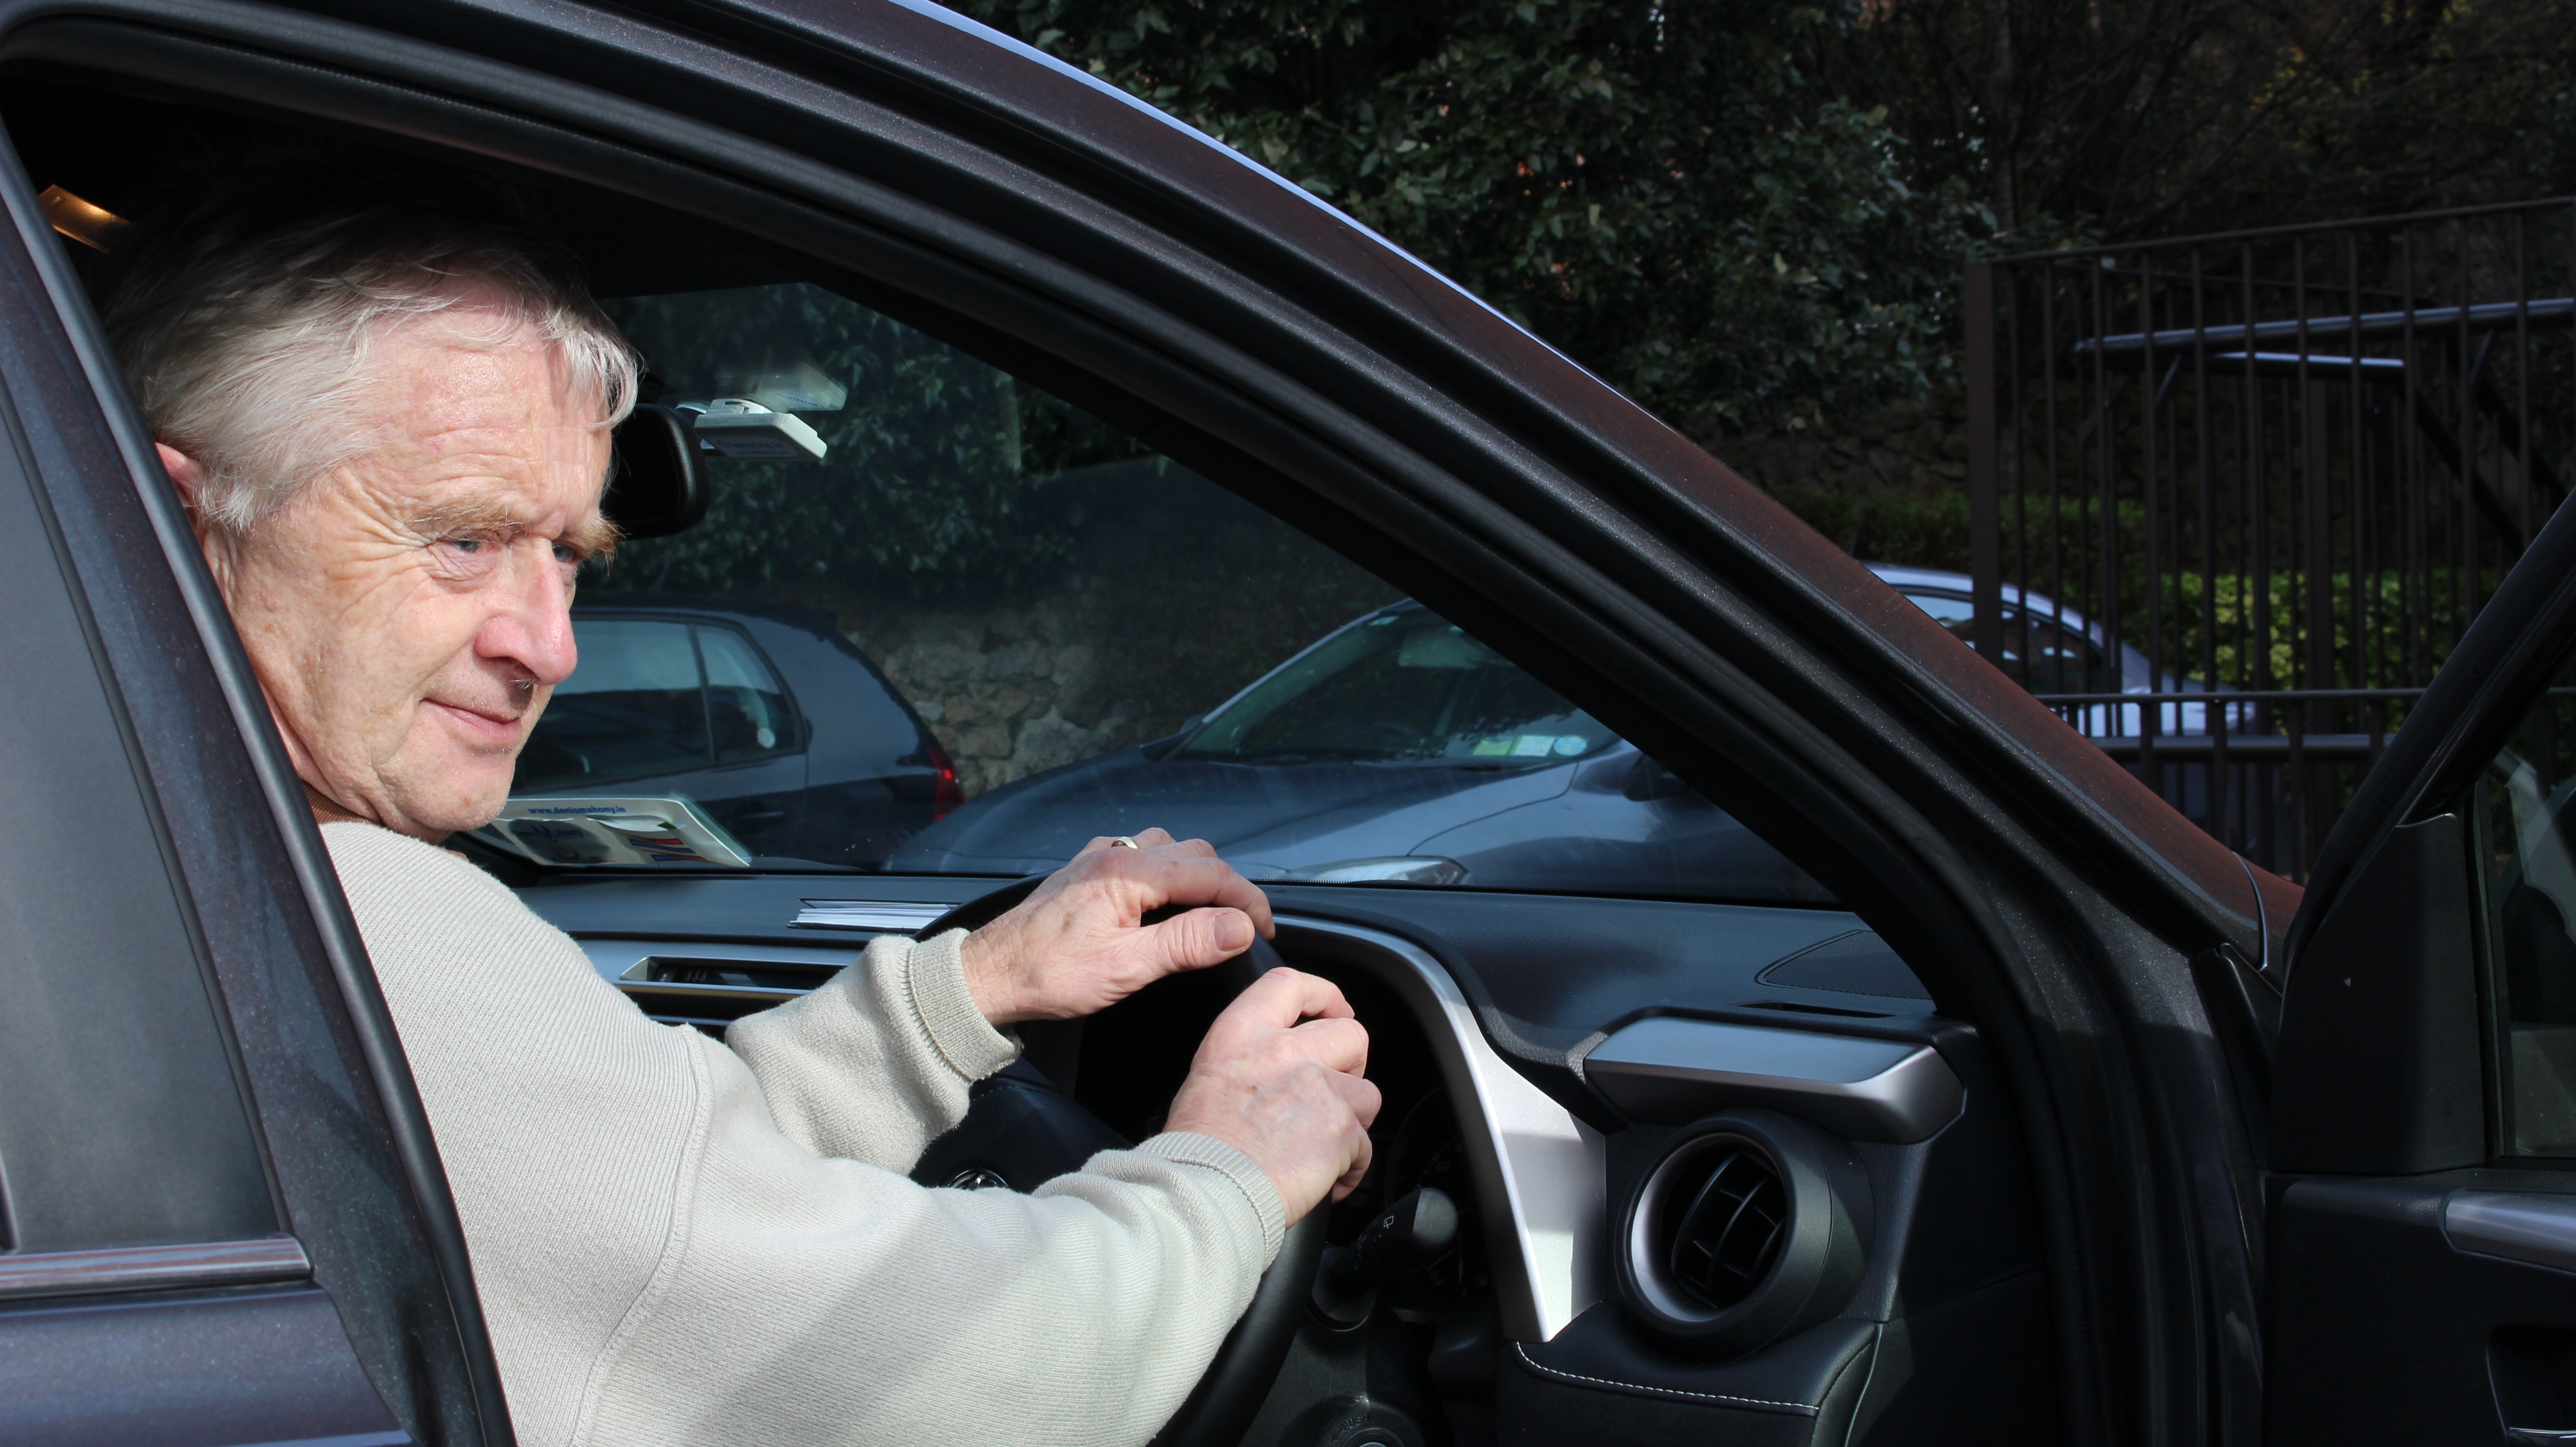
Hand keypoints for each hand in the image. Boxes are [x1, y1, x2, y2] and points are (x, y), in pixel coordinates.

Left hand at [959, 828, 1275, 1025]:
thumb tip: (1238, 926)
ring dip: (1196, 875)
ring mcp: (1098, 859)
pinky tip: (1163, 901)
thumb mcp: (1125, 968)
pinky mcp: (1085, 872)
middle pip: (1194, 854)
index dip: (1248, 900)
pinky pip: (1139, 855)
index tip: (1266, 929)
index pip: (1211, 873)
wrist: (988, 977)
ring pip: (1168, 849)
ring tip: (1209, 914)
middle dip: (1227, 886)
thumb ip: (1185, 943)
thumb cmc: (1047, 976)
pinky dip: (1166, 872)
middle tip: (1242, 927)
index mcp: (1128, 873)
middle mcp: (1115, 854)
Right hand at [1165, 969, 1380, 1223]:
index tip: (1334, 1010)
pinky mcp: (1341, 1127)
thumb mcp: (1209, 1078)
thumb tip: (1278, 1067)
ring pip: (1367, 1093)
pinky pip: (1366, 1145)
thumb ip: (1249, 1058)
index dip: (1323, 994)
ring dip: (1352, 1121)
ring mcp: (1318, 1087)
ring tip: (1324, 1146)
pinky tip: (1327, 1180)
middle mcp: (1283, 1051)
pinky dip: (1352, 1166)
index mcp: (1242, 1034)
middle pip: (1351, 1034)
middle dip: (1351, 1064)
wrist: (1205, 1193)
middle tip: (1334, 1090)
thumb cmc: (1197, 1150)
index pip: (1290, 984)